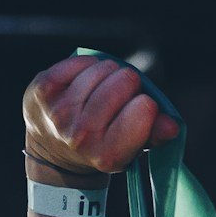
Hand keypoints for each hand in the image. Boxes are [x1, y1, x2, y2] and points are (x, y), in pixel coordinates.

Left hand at [22, 57, 179, 176]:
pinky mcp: (43, 90)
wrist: (53, 151)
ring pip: (103, 68)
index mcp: (108, 155)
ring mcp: (60, 112)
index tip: (138, 111)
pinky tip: (83, 81)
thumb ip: (156, 135)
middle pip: (125, 81)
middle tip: (118, 99)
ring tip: (101, 90)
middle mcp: (82, 136)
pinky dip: (87, 65)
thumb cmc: (102, 144)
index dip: (146, 104)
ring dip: (108, 74)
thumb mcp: (132, 147)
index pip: (144, 109)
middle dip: (128, 85)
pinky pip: (80, 61)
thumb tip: (172, 124)